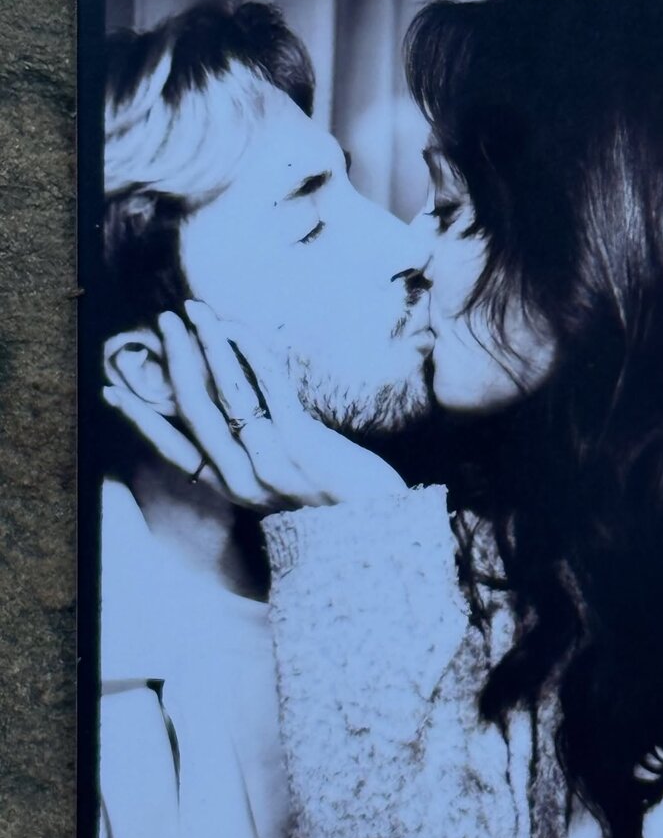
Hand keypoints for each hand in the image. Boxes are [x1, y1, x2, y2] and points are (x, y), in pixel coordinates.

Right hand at [103, 300, 407, 511]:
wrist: (378, 525)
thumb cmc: (331, 499)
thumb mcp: (277, 483)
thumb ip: (249, 452)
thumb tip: (227, 405)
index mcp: (229, 488)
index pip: (171, 450)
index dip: (139, 418)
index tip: (110, 389)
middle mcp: (242, 478)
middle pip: (193, 410)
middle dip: (175, 359)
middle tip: (164, 321)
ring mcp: (270, 461)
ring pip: (226, 393)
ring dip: (208, 344)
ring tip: (195, 312)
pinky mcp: (302, 443)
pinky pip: (269, 388)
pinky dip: (251, 353)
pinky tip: (238, 329)